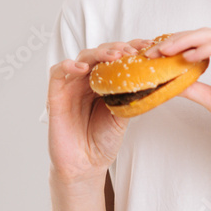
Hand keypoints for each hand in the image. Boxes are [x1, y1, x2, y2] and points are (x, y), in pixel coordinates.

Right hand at [46, 38, 153, 185]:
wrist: (86, 163)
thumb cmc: (104, 139)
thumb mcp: (124, 114)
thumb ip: (132, 95)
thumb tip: (154, 78)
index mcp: (106, 81)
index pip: (118, 57)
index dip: (132, 48)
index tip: (149, 46)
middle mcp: (89, 79)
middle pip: (101, 53)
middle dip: (118, 49)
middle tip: (132, 51)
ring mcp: (72, 85)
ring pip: (82, 58)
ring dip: (99, 54)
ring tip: (114, 57)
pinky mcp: (56, 95)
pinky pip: (57, 73)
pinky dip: (68, 65)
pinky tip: (82, 68)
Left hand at [144, 27, 210, 167]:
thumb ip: (196, 89)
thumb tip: (169, 82)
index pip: (204, 41)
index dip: (179, 43)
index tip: (155, 54)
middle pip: (208, 34)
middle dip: (178, 38)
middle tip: (153, 50)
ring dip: (187, 41)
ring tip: (165, 51)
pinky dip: (206, 50)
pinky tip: (187, 57)